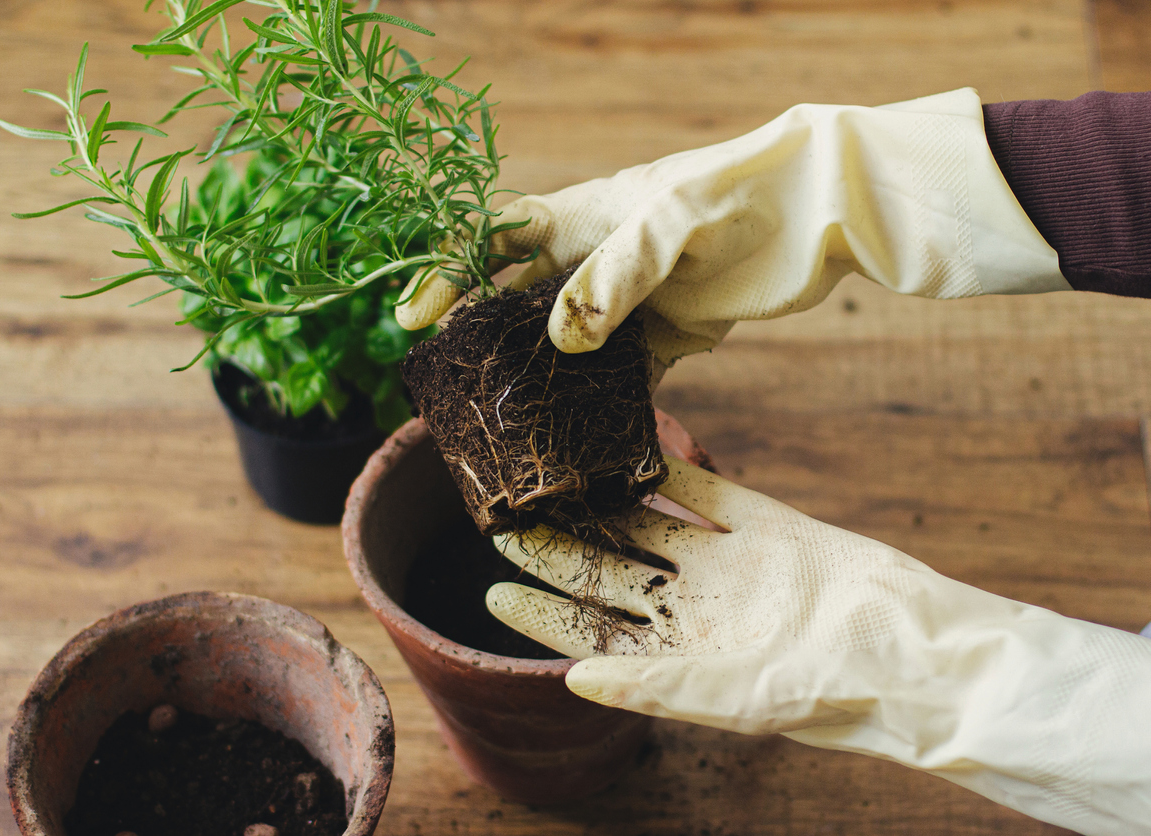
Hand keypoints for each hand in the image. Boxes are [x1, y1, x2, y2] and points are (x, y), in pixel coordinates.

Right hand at [398, 88, 1067, 364]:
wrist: (818, 211)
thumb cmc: (737, 193)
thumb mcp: (670, 222)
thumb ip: (614, 275)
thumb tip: (562, 339)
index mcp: (580, 218)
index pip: (493, 243)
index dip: (447, 275)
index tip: (412, 320)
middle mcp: (594, 263)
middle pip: (519, 305)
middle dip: (483, 344)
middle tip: (452, 392)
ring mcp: (629, 304)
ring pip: (567, 349)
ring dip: (541, 384)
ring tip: (509, 429)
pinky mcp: (669, 337)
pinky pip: (624, 378)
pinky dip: (604, 408)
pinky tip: (586, 442)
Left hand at [488, 456, 1150, 835]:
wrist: (913, 650)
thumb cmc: (825, 693)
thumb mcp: (728, 697)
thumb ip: (650, 685)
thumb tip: (571, 681)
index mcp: (682, 658)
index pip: (594, 636)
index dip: (543, 616)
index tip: (492, 593)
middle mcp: (699, 612)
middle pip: (611, 576)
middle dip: (558, 553)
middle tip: (504, 522)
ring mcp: (732, 567)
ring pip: (649, 530)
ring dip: (601, 509)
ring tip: (552, 483)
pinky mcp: (770, 527)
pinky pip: (708, 493)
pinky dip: (670, 471)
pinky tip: (628, 450)